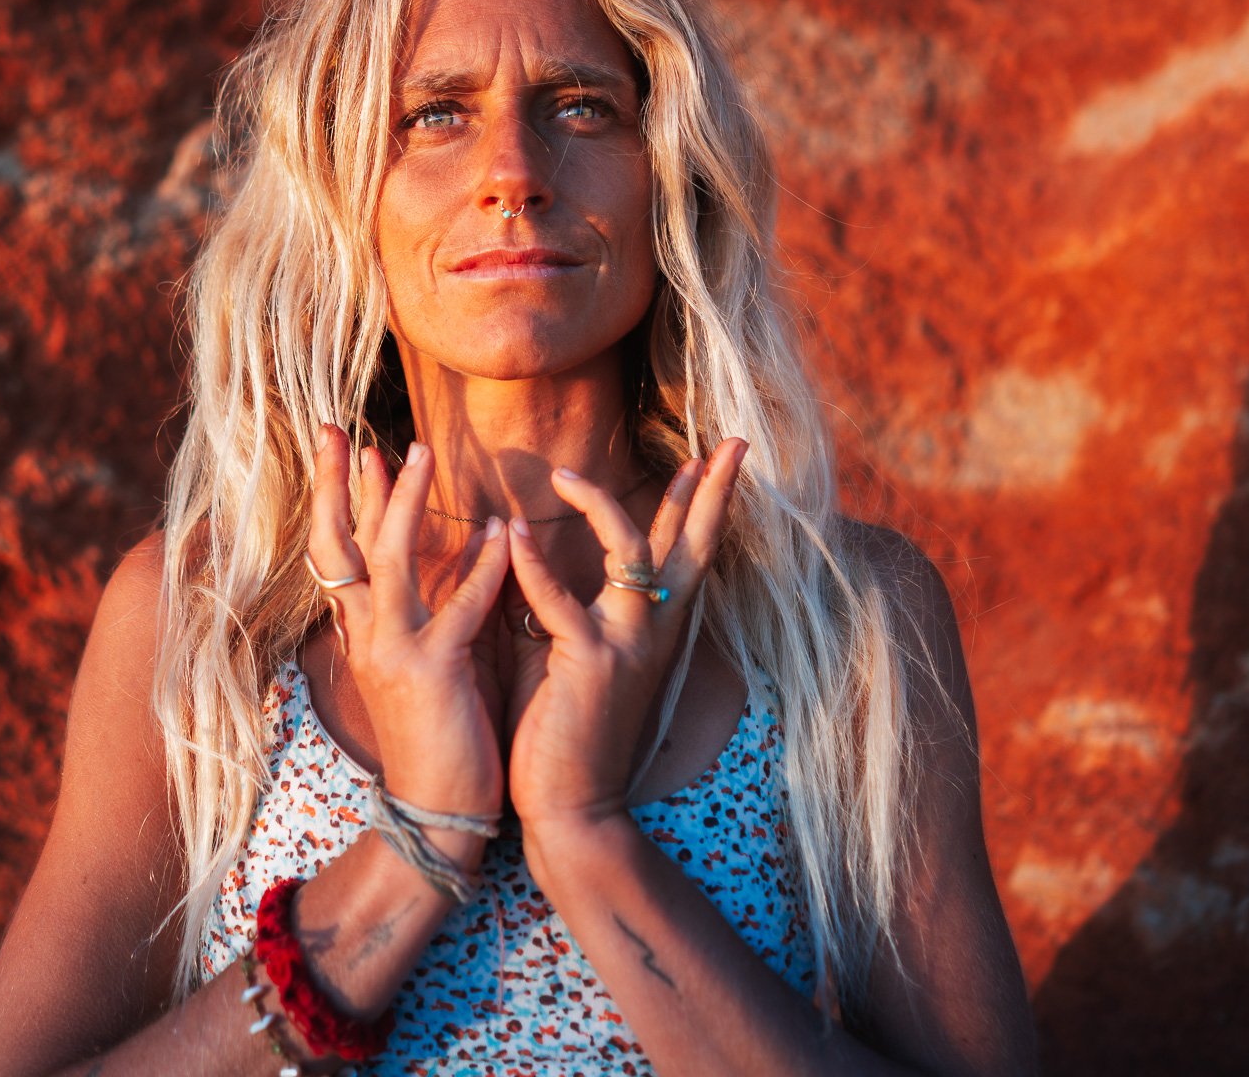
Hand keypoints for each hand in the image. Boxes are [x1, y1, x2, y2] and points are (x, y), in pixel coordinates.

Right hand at [307, 425, 510, 816]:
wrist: (435, 813)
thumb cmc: (438, 734)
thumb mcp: (420, 661)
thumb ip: (425, 606)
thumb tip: (448, 545)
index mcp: (363, 632)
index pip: (339, 549)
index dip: (337, 494)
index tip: (343, 443)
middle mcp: (366, 635)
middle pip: (339, 544)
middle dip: (340, 483)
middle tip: (343, 428)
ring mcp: (394, 654)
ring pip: (389, 563)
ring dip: (402, 503)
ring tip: (418, 452)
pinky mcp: (432, 676)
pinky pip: (458, 612)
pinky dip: (480, 569)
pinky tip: (500, 532)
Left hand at [503, 439, 749, 830]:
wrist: (572, 805)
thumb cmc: (569, 730)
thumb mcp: (583, 653)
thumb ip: (578, 603)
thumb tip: (545, 549)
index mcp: (656, 627)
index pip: (687, 550)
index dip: (705, 501)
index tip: (719, 455)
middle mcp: (654, 629)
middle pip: (692, 544)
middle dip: (712, 490)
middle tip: (735, 443)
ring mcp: (626, 644)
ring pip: (633, 553)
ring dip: (602, 504)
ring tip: (565, 474)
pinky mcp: (589, 663)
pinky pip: (562, 600)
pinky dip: (534, 563)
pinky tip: (513, 531)